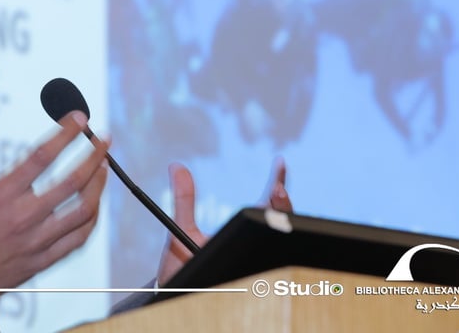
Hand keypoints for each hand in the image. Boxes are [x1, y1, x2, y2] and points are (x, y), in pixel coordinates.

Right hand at [0, 111, 108, 296]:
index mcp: (1, 197)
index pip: (41, 157)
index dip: (64, 134)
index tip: (79, 119)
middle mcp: (23, 218)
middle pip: (72, 182)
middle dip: (93, 156)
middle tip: (103, 139)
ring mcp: (37, 241)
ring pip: (82, 211)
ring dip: (98, 186)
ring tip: (104, 166)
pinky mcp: (43, 260)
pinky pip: (78, 239)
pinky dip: (92, 219)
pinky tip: (95, 204)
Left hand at [155, 157, 292, 285]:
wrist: (175, 296)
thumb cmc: (182, 265)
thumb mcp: (182, 228)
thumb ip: (184, 198)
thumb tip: (176, 165)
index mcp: (243, 231)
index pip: (268, 205)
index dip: (277, 183)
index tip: (279, 162)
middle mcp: (255, 247)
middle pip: (281, 222)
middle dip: (283, 203)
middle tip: (276, 188)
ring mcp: (256, 263)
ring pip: (280, 242)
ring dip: (282, 221)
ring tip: (276, 200)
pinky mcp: (252, 281)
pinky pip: (271, 267)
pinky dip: (279, 252)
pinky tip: (275, 230)